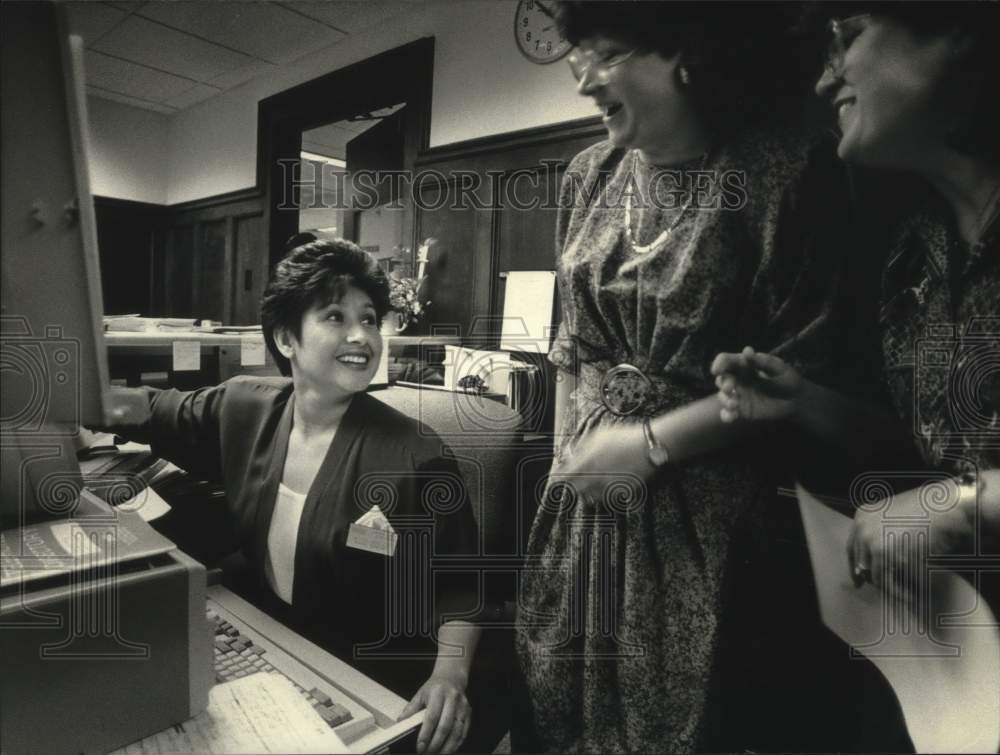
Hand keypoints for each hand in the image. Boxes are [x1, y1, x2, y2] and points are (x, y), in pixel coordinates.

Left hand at [397, 670, 469, 753]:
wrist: (452, 677)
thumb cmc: (435, 687)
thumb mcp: (420, 694)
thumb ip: (410, 709)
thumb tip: (400, 723)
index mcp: (438, 693)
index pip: (432, 717)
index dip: (425, 734)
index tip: (420, 747)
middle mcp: (452, 699)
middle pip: (445, 726)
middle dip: (435, 744)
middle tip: (426, 753)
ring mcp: (462, 707)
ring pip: (456, 731)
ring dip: (446, 747)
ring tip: (437, 754)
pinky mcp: (468, 713)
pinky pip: (464, 732)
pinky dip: (456, 744)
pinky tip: (448, 750)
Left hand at [553, 423, 651, 503]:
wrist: (649, 447)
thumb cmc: (624, 438)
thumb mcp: (598, 436)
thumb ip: (581, 446)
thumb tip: (569, 454)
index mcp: (588, 461)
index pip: (565, 475)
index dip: (559, 477)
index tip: (556, 477)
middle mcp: (596, 476)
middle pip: (575, 489)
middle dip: (573, 485)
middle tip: (575, 480)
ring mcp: (608, 486)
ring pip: (589, 496)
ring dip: (587, 491)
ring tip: (593, 482)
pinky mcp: (620, 494)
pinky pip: (606, 498)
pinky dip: (603, 494)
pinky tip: (607, 484)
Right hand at [710, 346, 801, 423]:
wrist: (796, 400)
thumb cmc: (788, 379)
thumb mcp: (779, 368)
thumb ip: (763, 361)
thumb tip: (747, 350)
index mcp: (744, 366)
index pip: (727, 361)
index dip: (720, 363)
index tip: (717, 369)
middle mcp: (738, 380)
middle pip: (722, 379)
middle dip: (723, 383)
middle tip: (730, 388)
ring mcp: (739, 395)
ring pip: (723, 397)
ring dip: (725, 400)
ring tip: (734, 404)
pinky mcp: (741, 410)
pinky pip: (728, 413)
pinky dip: (726, 416)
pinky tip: (731, 417)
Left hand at [847, 481, 972, 591]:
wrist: (948, 507)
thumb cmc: (930, 514)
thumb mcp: (897, 518)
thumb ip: (882, 535)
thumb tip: (868, 567)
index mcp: (862, 515)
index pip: (852, 548)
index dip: (855, 567)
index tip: (859, 581)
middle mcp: (861, 526)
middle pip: (860, 563)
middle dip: (872, 580)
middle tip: (887, 592)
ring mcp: (870, 539)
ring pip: (874, 575)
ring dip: (890, 589)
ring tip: (906, 596)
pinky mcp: (884, 552)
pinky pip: (886, 581)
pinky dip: (898, 592)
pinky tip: (911, 596)